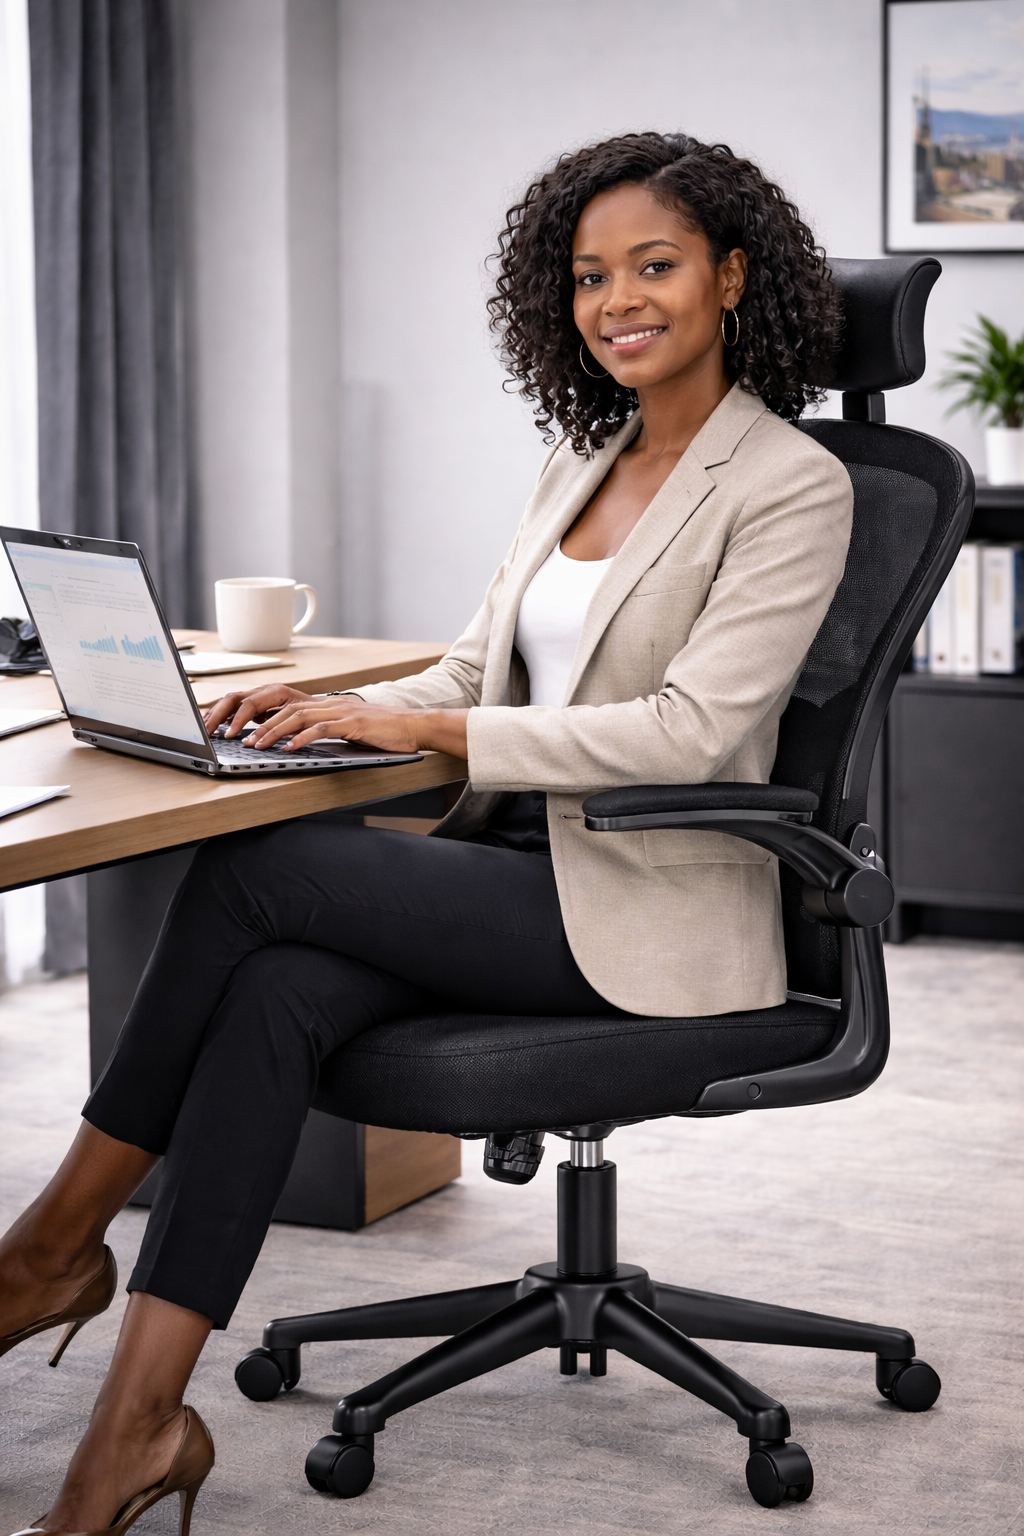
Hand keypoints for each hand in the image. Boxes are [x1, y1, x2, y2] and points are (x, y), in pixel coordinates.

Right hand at [203, 684, 316, 737]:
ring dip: (215, 714)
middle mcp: (264, 690)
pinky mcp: (254, 704)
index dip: (237, 719)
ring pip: (230, 701)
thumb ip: (285, 727)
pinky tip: (213, 724)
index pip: (249, 703)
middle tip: (207, 732)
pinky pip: (233, 706)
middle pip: (233, 698)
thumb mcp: (303, 720)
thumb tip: (266, 738)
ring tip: (204, 728)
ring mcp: (257, 695)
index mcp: (275, 691)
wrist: (324, 707)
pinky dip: (221, 715)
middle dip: (217, 715)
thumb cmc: (315, 713)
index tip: (230, 735)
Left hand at [244, 696, 469, 757]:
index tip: (245, 728)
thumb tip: (300, 742)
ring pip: (297, 716)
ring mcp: (340, 711)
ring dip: (274, 732)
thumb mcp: (348, 728)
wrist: (413, 727)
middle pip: (285, 707)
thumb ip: (327, 731)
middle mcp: (330, 703)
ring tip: (258, 745)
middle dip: (259, 722)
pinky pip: (321, 729)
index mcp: (326, 704)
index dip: (263, 714)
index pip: (286, 704)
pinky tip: (289, 749)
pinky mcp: (352, 723)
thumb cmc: (383, 732)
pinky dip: (302, 738)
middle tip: (242, 739)